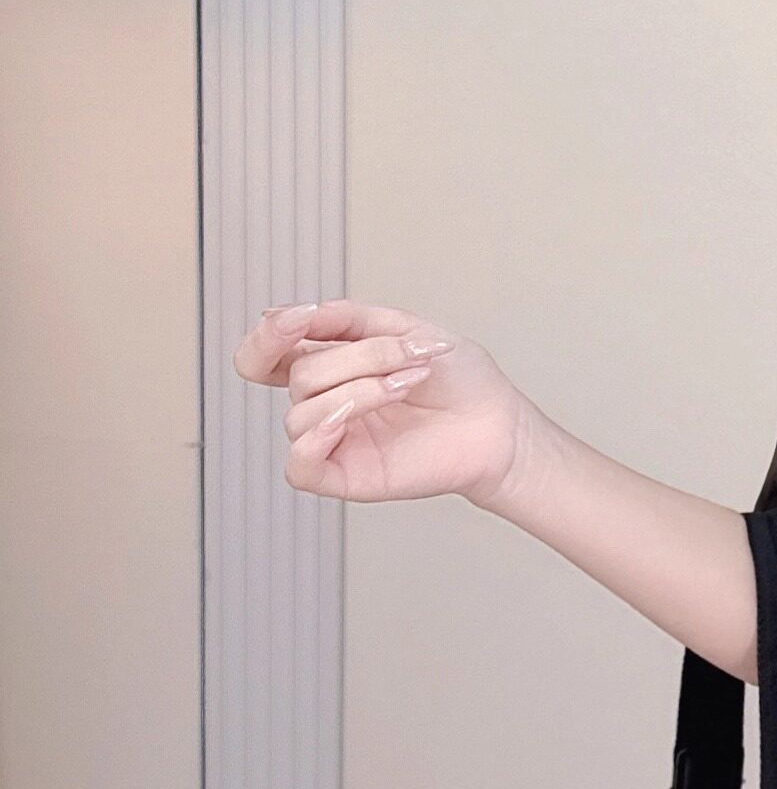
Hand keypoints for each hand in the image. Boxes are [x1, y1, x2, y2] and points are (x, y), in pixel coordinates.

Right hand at [231, 298, 528, 506]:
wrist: (498, 420)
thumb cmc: (460, 379)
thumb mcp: (405, 328)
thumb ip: (346, 318)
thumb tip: (288, 313)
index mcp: (333, 366)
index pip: (266, 355)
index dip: (267, 337)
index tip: (298, 319)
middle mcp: (326, 402)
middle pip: (298, 375)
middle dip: (357, 357)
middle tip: (407, 354)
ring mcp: (333, 440)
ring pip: (302, 413)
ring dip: (360, 390)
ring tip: (407, 384)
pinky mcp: (344, 475)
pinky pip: (298, 464)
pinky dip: (316, 438)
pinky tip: (348, 421)